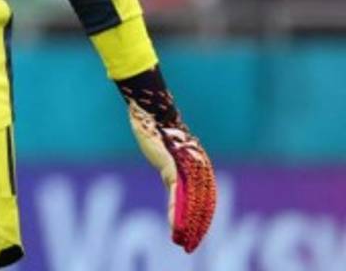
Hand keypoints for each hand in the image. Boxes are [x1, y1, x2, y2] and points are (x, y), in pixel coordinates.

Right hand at [119, 70, 215, 251]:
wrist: (151, 110)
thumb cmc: (155, 127)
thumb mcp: (165, 153)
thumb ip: (171, 167)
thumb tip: (172, 178)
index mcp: (198, 165)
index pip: (205, 198)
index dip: (201, 217)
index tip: (196, 233)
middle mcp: (197, 168)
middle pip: (203, 205)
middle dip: (197, 227)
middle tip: (189, 245)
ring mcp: (186, 169)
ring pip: (192, 205)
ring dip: (186, 226)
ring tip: (180, 241)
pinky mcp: (173, 169)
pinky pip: (178, 198)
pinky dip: (176, 215)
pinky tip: (174, 228)